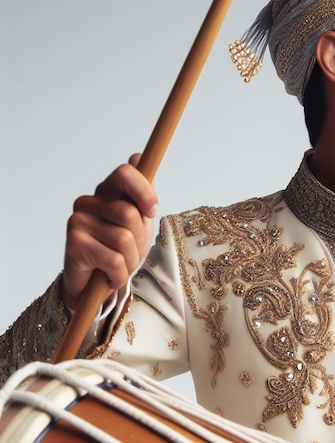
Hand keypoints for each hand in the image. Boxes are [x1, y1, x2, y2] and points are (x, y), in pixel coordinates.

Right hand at [63, 154, 157, 309]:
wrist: (95, 285)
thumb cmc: (118, 251)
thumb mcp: (138, 222)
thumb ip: (141, 193)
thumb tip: (137, 156)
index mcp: (106, 192)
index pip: (126, 173)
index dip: (145, 192)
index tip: (152, 212)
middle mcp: (89, 202)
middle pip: (131, 214)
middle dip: (139, 240)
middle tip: (128, 252)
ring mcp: (78, 221)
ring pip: (125, 240)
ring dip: (130, 261)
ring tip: (118, 265)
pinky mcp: (74, 243)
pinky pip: (114, 260)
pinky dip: (119, 275)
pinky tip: (109, 276)